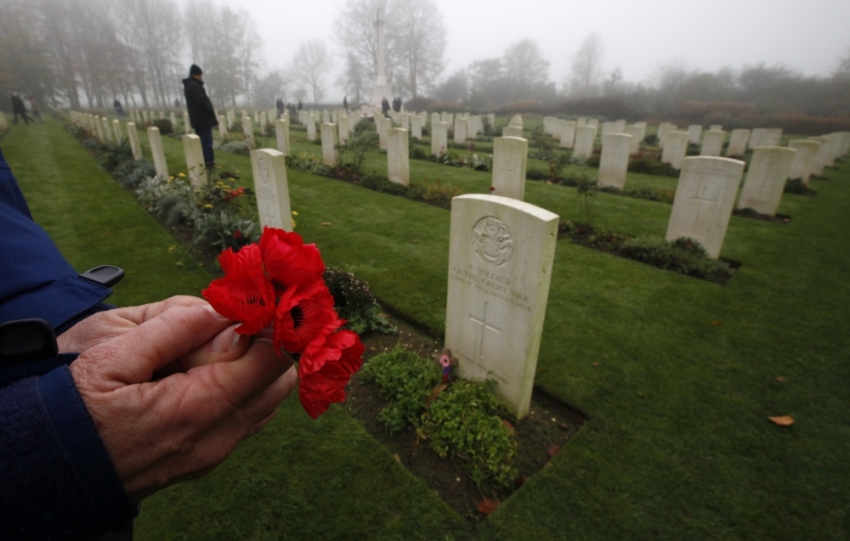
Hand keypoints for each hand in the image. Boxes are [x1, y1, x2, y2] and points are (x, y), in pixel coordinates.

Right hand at [70, 303, 296, 502]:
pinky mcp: (208, 456)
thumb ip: (174, 329)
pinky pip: (245, 416)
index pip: (272, 359)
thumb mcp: (113, 355)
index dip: (269, 324)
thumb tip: (223, 311)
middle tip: (219, 326)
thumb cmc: (73, 408)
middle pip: (279, 379)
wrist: (49, 472)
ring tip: (200, 349)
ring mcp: (216, 451)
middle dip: (262, 345)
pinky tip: (197, 372)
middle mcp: (219, 435)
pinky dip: (238, 388)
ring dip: (251, 367)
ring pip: (267, 399)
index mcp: (200, 407)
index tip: (252, 302)